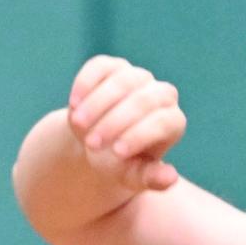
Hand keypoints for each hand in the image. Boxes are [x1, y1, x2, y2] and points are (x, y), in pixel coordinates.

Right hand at [66, 55, 185, 193]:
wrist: (98, 147)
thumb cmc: (121, 164)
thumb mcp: (134, 176)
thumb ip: (151, 178)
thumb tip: (171, 178)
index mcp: (172, 122)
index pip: (163, 122)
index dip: (139, 135)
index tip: (116, 153)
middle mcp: (161, 94)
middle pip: (142, 101)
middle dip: (115, 122)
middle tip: (92, 144)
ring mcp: (137, 77)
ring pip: (122, 81)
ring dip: (98, 104)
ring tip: (78, 125)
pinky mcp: (112, 66)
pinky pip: (101, 67)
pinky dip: (86, 84)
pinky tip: (73, 104)